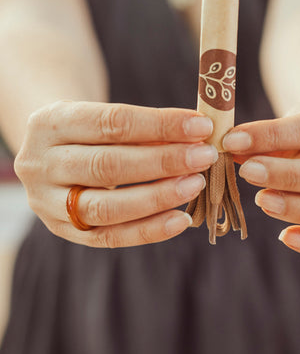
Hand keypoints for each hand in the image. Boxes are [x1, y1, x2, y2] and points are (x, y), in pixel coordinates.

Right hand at [14, 101, 216, 247]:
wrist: (50, 150)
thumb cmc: (89, 130)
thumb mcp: (102, 116)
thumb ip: (143, 127)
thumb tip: (196, 137)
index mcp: (50, 122)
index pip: (112, 122)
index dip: (160, 125)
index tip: (200, 127)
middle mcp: (40, 163)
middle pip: (108, 165)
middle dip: (163, 161)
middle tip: (204, 156)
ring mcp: (46, 202)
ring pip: (106, 207)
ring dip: (158, 197)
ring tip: (195, 184)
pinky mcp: (62, 229)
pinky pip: (108, 237)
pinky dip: (148, 231)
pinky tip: (180, 220)